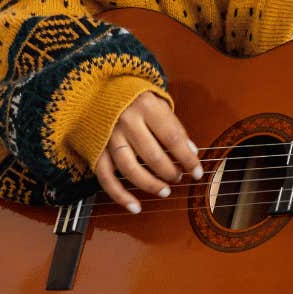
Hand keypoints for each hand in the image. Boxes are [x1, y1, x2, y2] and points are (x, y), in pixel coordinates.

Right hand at [92, 91, 203, 213]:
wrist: (95, 87)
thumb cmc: (133, 97)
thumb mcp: (157, 102)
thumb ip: (173, 126)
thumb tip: (191, 152)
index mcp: (146, 106)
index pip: (173, 138)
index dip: (188, 159)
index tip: (197, 172)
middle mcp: (126, 121)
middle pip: (153, 156)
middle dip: (170, 172)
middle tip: (177, 178)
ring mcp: (109, 136)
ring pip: (130, 169)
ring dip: (150, 185)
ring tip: (164, 191)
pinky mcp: (95, 149)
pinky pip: (106, 177)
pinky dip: (120, 195)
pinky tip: (135, 206)